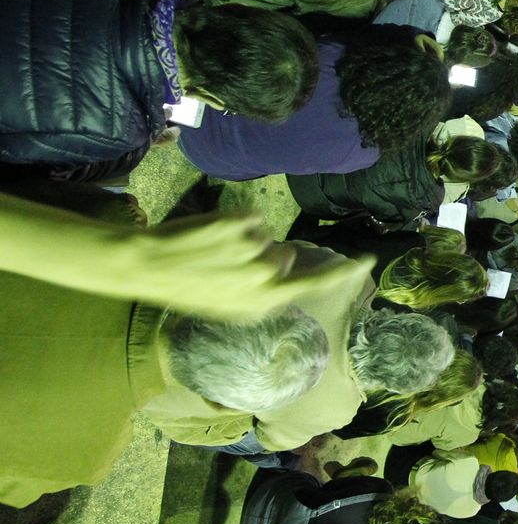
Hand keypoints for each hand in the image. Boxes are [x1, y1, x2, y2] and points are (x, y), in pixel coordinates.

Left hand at [130, 212, 375, 319]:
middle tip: (227, 265)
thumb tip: (283, 268)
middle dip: (267, 255)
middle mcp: (264, 278)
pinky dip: (234, 221)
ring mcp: (252, 250)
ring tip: (212, 252)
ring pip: (266, 236)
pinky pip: (251, 217)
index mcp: (261, 303)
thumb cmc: (185, 288)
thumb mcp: (226, 306)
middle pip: (285, 255)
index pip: (314, 283)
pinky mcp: (239, 224)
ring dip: (246, 240)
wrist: (145, 266)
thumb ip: (261, 293)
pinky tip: (209, 236)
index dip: (343, 271)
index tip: (366, 259)